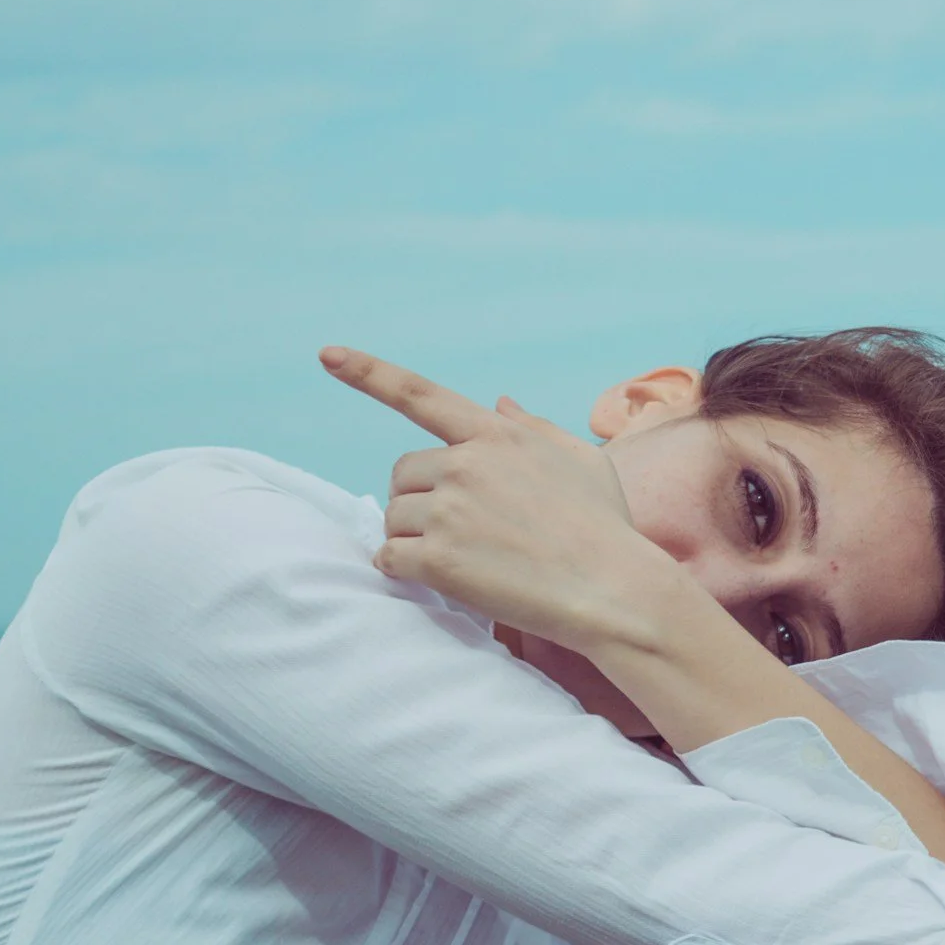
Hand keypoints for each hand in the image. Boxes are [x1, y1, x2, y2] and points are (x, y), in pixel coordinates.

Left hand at [318, 346, 681, 649]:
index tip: (329, 355)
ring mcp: (449, 511)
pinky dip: (404, 570)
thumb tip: (500, 402)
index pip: (419, 395)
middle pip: (402, 474)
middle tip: (460, 530)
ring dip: (414, 539)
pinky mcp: (438, 559)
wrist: (615, 590)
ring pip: (393, 518)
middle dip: (418, 499)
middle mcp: (465, 464)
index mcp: (495, 435)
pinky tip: (441, 579)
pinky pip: (389, 557)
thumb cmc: (607, 528)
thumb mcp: (582, 461)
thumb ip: (535, 428)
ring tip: (465, 558)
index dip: (368, 372)